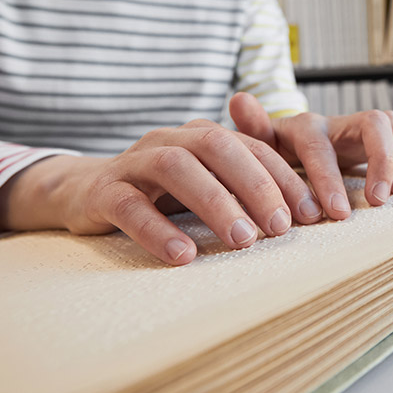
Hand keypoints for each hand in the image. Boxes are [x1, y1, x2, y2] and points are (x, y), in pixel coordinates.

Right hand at [0, 120, 322, 265]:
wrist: (81, 191)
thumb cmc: (160, 193)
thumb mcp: (205, 184)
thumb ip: (243, 187)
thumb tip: (305, 213)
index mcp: (201, 136)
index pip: (250, 146)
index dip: (284, 176)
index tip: (310, 213)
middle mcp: (170, 140)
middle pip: (218, 146)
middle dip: (255, 185)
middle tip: (279, 227)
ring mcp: (134, 162)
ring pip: (176, 168)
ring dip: (214, 203)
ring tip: (242, 240)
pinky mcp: (102, 191)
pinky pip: (130, 206)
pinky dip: (158, 230)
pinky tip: (183, 255)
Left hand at [229, 92, 392, 221]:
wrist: (288, 148)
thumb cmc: (273, 153)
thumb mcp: (259, 145)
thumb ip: (253, 128)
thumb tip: (238, 98)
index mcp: (306, 126)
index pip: (322, 146)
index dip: (330, 178)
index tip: (338, 212)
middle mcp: (338, 123)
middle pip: (373, 124)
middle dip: (381, 162)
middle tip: (379, 200)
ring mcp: (361, 131)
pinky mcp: (379, 143)